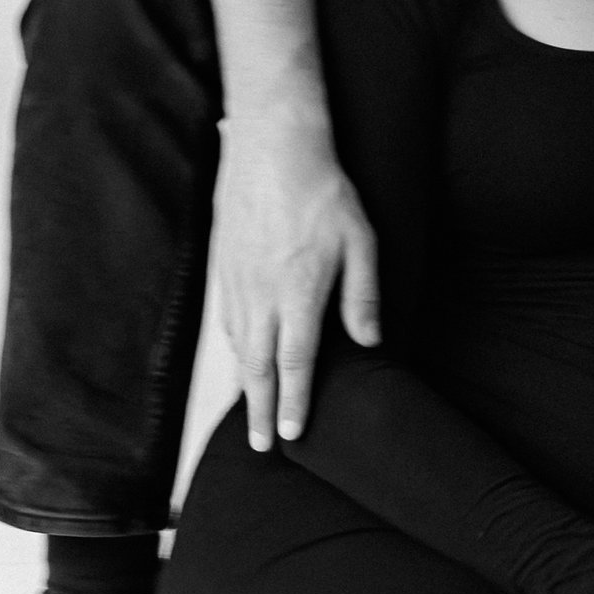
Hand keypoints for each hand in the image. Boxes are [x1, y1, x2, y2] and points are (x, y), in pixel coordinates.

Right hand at [213, 112, 378, 448]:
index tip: (291, 434)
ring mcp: (237, 282)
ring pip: (238, 346)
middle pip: (258, 367)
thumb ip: (364, 296)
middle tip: (260, 446)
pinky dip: (234, 348)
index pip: (295, 364)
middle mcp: (262, 296)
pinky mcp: (223, 265)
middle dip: (259, 410)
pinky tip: (241, 356)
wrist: (272, 147)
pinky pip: (226, 319)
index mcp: (299, 294)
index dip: (294, 403)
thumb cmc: (324, 191)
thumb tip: (370, 342)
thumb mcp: (361, 241)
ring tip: (250, 410)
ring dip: (245, 384)